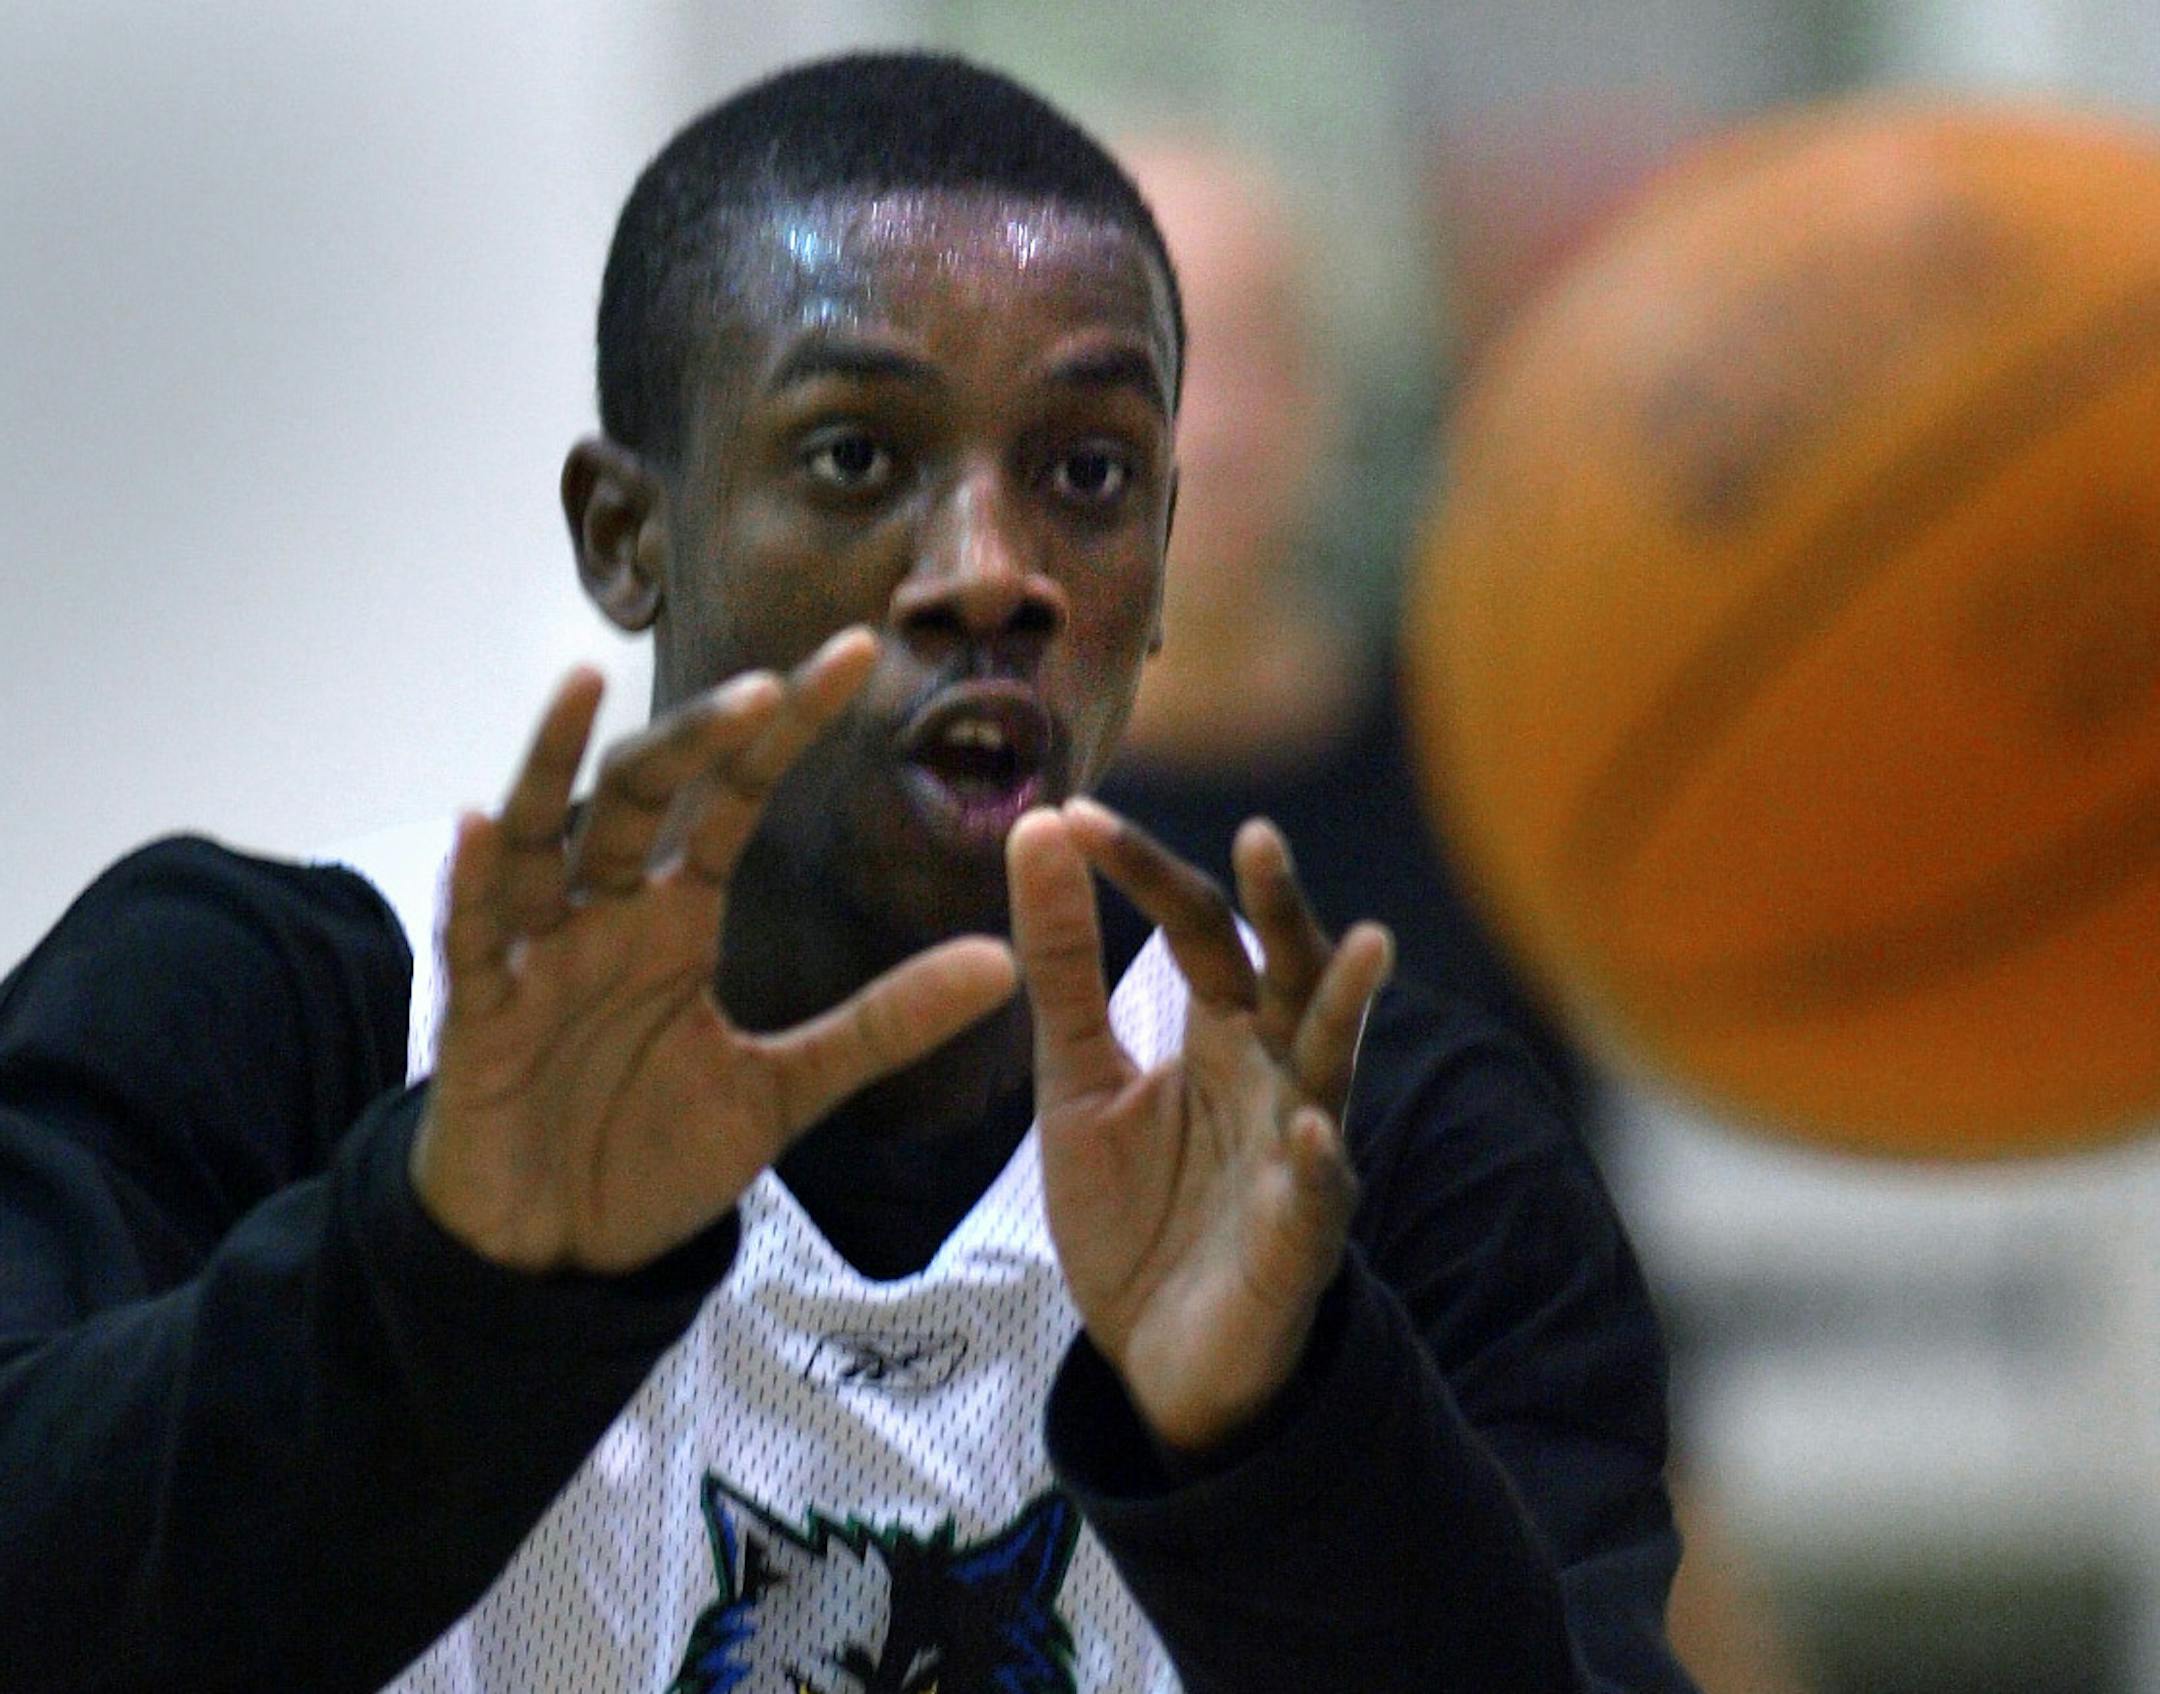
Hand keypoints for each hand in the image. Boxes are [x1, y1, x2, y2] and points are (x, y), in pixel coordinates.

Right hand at [411, 628, 1018, 1273]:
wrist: (559, 1255)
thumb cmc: (651, 1156)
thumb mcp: (784, 1092)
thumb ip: (882, 1025)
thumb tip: (1003, 964)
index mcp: (675, 921)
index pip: (735, 800)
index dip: (785, 730)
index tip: (855, 655)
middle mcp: (605, 918)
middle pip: (642, 796)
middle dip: (695, 737)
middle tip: (760, 688)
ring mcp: (534, 958)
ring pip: (539, 838)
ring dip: (553, 762)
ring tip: (579, 684)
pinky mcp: (477, 1019)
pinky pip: (470, 937)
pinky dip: (472, 880)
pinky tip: (478, 822)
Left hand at [1006, 797, 1391, 1452]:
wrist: (1157, 1353)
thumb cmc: (1137, 1206)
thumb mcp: (1075, 1079)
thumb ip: (1064, 967)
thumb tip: (1037, 830)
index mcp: (1220, 1027)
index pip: (1194, 925)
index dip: (1142, 870)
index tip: (1073, 816)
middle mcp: (1273, 1071)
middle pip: (1286, 970)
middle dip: (1281, 907)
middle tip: (1260, 836)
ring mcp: (1298, 1150)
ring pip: (1332, 1063)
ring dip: (1346, 1006)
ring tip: (1365, 942)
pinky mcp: (1302, 1238)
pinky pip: (1319, 1193)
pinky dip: (1318, 1162)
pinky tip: (1311, 1130)